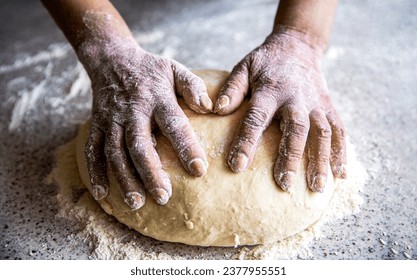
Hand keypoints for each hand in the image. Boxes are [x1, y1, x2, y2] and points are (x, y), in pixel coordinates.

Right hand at [80, 38, 211, 208]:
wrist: (111, 59)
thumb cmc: (150, 69)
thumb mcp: (174, 69)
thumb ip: (192, 86)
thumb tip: (211, 108)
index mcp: (157, 97)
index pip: (174, 124)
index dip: (186, 147)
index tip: (199, 170)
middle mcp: (132, 110)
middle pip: (139, 144)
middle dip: (150, 172)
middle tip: (163, 197)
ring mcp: (111, 119)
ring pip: (115, 152)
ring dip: (125, 179)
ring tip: (137, 203)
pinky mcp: (96, 125)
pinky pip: (92, 151)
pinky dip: (95, 173)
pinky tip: (103, 195)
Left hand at [214, 27, 346, 191]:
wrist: (298, 46)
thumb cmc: (266, 62)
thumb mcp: (244, 67)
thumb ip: (232, 89)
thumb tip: (216, 110)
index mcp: (270, 90)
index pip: (256, 118)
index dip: (246, 142)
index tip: (238, 166)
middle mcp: (296, 98)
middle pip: (296, 129)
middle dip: (291, 157)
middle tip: (284, 185)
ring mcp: (316, 103)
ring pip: (322, 132)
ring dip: (320, 160)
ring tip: (317, 188)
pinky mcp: (329, 107)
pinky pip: (339, 130)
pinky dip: (341, 152)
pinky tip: (341, 174)